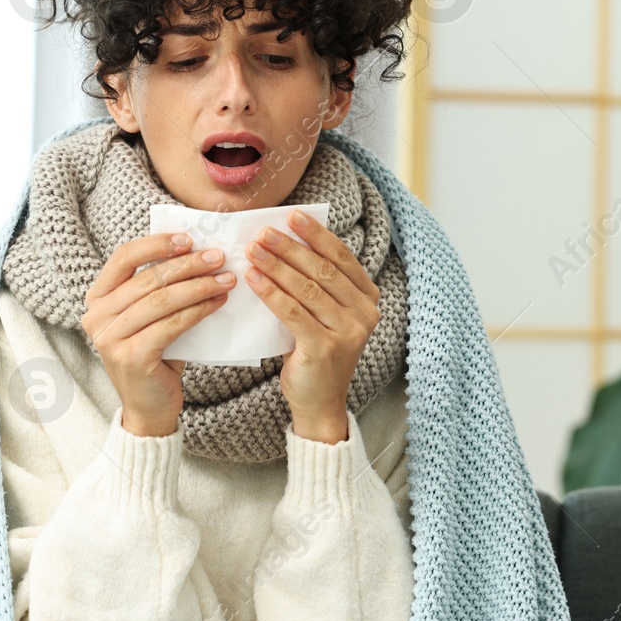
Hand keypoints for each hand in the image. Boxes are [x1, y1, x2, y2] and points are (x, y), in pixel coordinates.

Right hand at [82, 232, 235, 436]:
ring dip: (198, 286)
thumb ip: (159, 288)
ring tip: (226, 279)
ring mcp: (110, 338)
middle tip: (219, 258)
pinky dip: (198, 310)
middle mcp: (96, 316)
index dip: (156, 243)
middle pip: (147, 278)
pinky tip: (218, 303)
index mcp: (97, 298)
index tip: (189, 238)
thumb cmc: (154, 356)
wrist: (148, 408)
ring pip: (161, 300)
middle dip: (188, 264)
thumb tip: (198, 252)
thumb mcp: (150, 317)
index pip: (123, 257)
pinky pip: (171, 325)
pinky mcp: (131, 357)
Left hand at [244, 210, 380, 443]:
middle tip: (263, 232)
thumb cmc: (314, 352)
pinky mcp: (326, 348)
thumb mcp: (322, 314)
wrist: (319, 403)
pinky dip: (271, 293)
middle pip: (322, 270)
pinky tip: (253, 279)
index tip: (291, 217)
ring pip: (307, 289)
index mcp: (368, 298)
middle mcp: (365, 313)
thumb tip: (280, 243)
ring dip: (276, 266)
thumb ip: (314, 285)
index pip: (341, 258)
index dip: (316, 235)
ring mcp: (349, 332)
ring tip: (253, 250)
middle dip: (290, 247)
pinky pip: (293, 312)